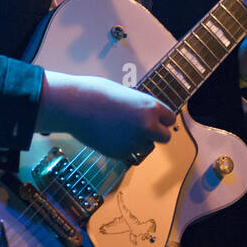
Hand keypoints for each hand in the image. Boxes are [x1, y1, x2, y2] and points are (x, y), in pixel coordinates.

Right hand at [36, 72, 174, 161]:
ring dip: (139, 141)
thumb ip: (141, 108)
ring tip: (120, 129)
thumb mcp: (127, 95)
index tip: (154, 120)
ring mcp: (135, 141)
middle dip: (156, 134)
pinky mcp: (121, 153)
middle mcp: (147, 126)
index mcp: (151, 107)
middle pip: (165, 137)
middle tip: (142, 129)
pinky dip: (122, 146)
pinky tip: (109, 134)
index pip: (170, 119)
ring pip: (147, 146)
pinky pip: (129, 152)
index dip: (161, 119)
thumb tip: (148, 117)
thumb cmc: (97, 93)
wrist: (76, 106)